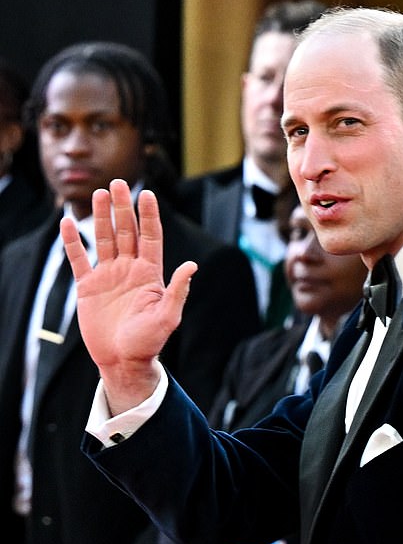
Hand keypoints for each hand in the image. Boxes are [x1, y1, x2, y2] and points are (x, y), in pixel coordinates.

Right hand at [60, 178, 198, 413]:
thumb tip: (192, 265)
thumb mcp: (167, 318)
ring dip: (102, 217)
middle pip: (126, 231)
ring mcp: (108, 276)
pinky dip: (73, 241)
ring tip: (99, 193)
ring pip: (104, 239)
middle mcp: (129, 270)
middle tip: (118, 182)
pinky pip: (79, 259)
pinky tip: (69, 222)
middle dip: (123, 207)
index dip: (149, 215)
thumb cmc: (148, 343)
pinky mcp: (88, 286)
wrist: (123, 361)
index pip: (151, 237)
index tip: (146, 193)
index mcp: (150, 274)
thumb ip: (177, 291)